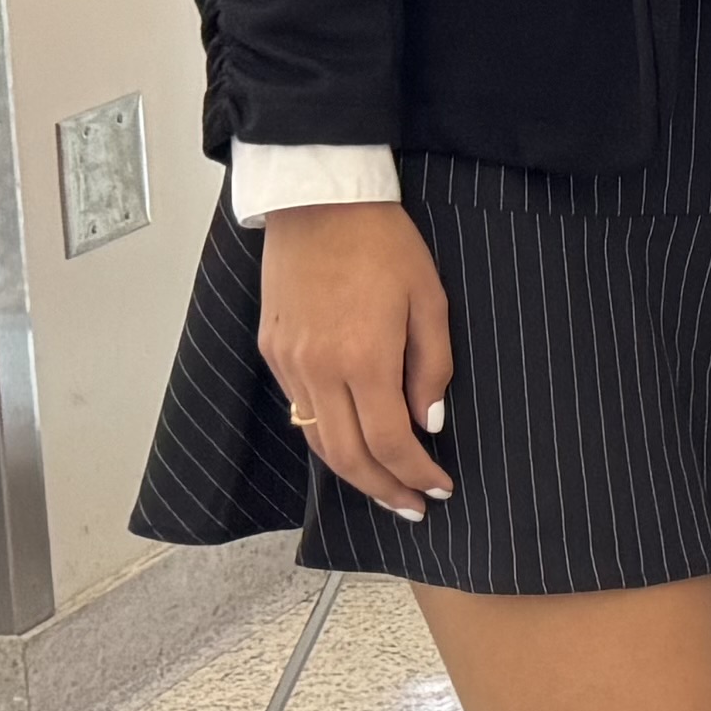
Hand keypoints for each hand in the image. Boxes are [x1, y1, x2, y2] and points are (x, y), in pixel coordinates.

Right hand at [258, 201, 455, 517]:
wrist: (318, 202)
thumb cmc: (384, 244)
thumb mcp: (429, 300)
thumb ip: (431, 366)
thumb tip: (427, 422)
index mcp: (363, 358)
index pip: (389, 442)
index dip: (415, 474)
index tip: (439, 490)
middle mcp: (317, 369)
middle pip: (346, 456)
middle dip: (382, 489)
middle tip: (412, 508)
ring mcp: (288, 362)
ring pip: (317, 439)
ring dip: (353, 471)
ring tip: (386, 486)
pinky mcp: (271, 349)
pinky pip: (299, 409)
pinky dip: (328, 435)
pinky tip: (353, 440)